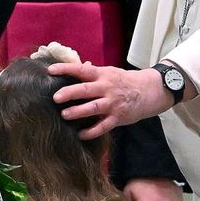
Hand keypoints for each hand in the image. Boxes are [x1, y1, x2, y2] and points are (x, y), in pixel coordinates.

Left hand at [49, 62, 171, 139]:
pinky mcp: (118, 117)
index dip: (66, 69)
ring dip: (78, 112)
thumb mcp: (109, 72)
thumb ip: (92, 72)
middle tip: (56, 98)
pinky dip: (91, 132)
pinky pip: (103, 126)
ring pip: (93, 108)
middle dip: (70, 93)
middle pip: (86, 90)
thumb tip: (76, 66)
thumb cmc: (124, 81)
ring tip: (65, 115)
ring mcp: (112, 103)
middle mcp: (106, 88)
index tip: (51, 71)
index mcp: (102, 75)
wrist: (149, 91)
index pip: (81, 70)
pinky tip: (80, 134)